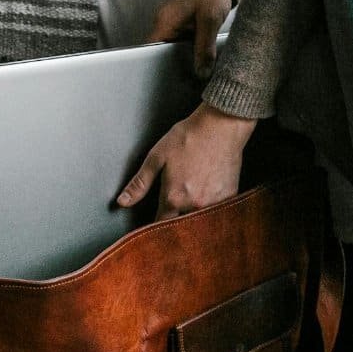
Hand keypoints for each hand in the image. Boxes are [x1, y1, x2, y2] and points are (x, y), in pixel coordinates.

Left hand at [117, 104, 257, 219]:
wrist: (221, 125)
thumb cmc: (190, 137)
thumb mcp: (156, 157)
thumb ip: (139, 184)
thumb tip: (122, 202)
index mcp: (173, 197)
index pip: (160, 224)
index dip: (155, 226)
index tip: (155, 222)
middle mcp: (194, 205)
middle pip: (180, 225)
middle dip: (175, 223)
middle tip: (175, 211)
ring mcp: (214, 203)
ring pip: (200, 221)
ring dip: (194, 217)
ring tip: (192, 201)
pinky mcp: (230, 197)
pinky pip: (218, 213)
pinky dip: (212, 210)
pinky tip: (209, 196)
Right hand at [147, 0, 233, 79]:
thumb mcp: (210, 21)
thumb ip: (204, 48)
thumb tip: (202, 73)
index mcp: (164, 22)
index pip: (149, 50)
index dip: (155, 66)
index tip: (166, 80)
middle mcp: (163, 24)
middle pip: (159, 52)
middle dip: (171, 66)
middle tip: (183, 82)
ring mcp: (172, 25)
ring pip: (171, 50)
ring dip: (180, 60)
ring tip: (191, 75)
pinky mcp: (182, 26)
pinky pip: (179, 44)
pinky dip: (187, 53)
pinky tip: (197, 62)